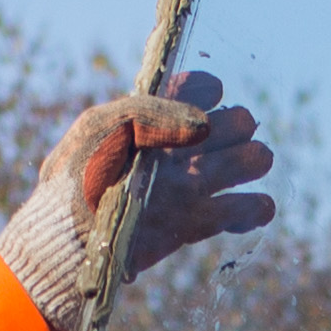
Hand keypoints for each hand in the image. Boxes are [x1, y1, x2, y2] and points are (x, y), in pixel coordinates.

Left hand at [0, 68, 277, 325]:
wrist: (71, 240)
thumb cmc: (81, 176)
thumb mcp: (106, 127)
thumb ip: (154, 112)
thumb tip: (204, 123)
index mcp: (146, 121)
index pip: (188, 94)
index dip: (205, 90)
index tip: (214, 93)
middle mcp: (169, 151)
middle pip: (221, 129)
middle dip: (235, 126)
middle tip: (236, 131)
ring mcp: (181, 188)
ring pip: (232, 167)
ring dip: (249, 161)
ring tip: (257, 160)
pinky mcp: (187, 225)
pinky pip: (230, 215)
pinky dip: (250, 210)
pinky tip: (259, 205)